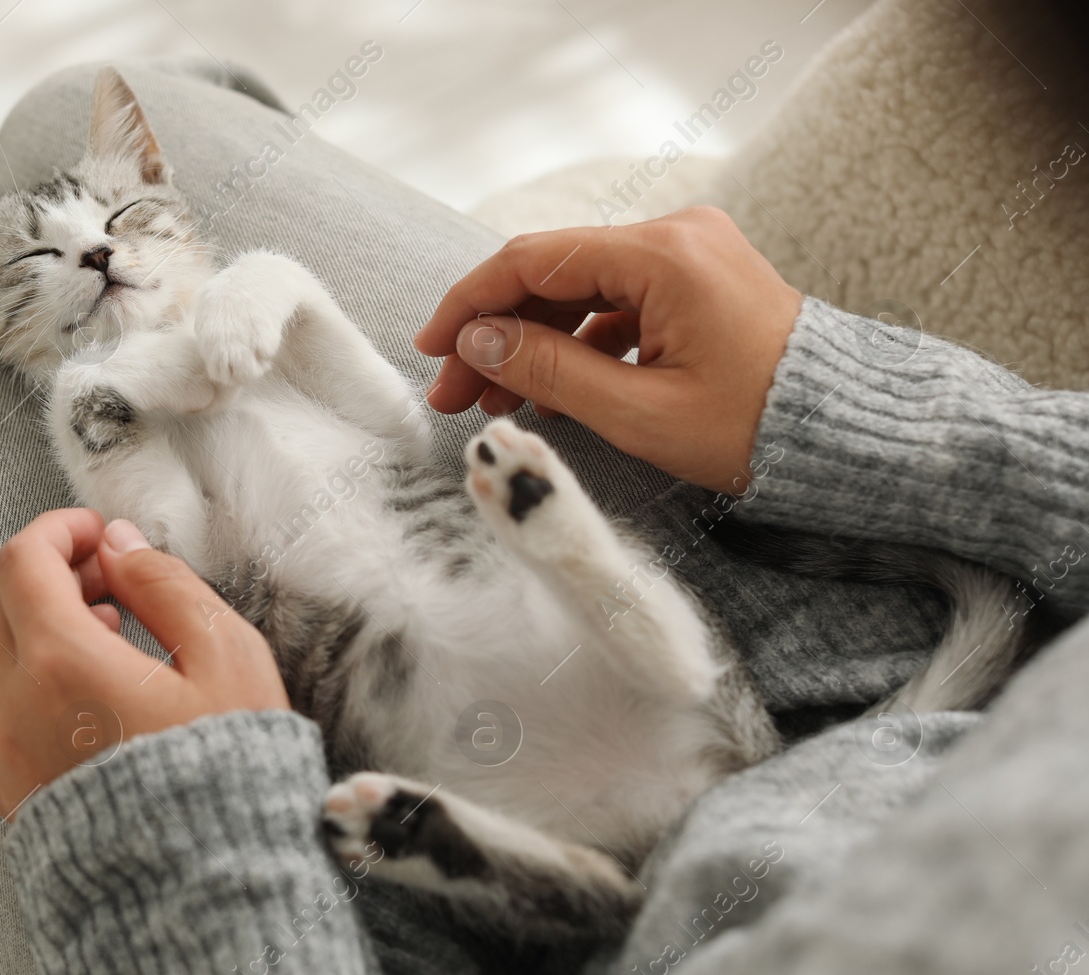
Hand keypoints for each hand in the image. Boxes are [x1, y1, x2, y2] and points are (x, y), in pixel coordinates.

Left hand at [0, 508, 289, 819]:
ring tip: (94, 649)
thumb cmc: (228, 777)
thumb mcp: (225, 657)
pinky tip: (73, 703)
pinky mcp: (6, 796)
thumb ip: (164, 586)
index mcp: (62, 662)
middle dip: (51, 580)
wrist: (212, 892)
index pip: (24, 562)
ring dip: (27, 637)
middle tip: (111, 588)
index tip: (96, 535)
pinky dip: (14, 691)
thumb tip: (118, 545)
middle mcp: (13, 706)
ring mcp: (0, 756)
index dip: (60, 531)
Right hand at [414, 207, 802, 493]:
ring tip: (497, 403)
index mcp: (663, 255)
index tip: (432, 350)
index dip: (471, 304)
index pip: (533, 261)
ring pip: (580, 291)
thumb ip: (549, 370)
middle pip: (552, 275)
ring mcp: (689, 255)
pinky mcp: (697, 281)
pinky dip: (577, 344)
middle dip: (496, 335)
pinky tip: (551, 390)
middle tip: (454, 395)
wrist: (848, 432)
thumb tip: (477, 343)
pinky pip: (616, 303)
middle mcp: (675, 236)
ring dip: (533, 344)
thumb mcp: (640, 412)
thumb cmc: (756, 426)